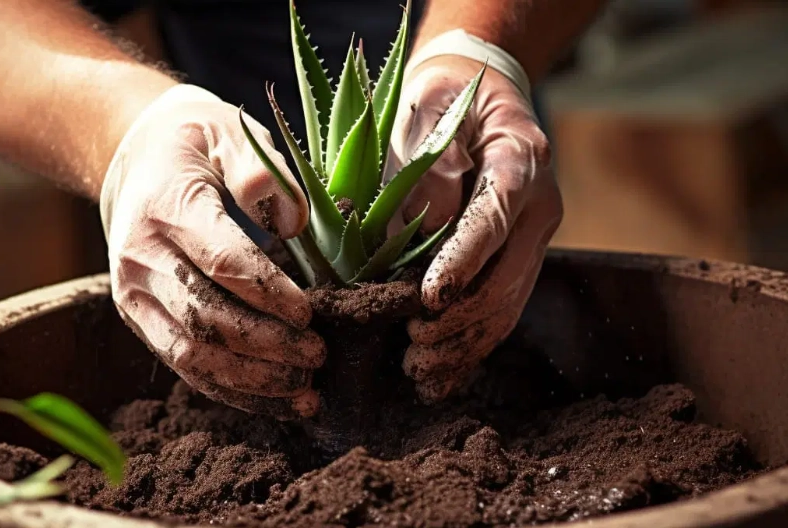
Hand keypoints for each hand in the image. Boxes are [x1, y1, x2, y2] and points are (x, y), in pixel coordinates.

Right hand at [100, 84, 325, 419]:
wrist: (133, 160)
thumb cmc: (194, 145)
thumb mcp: (227, 133)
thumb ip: (259, 170)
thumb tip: (292, 222)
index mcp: (165, 208)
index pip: (221, 261)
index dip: (269, 293)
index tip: (310, 312)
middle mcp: (140, 257)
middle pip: (207, 316)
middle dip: (268, 345)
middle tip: (318, 354)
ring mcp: (134, 294)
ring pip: (192, 353)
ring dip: (252, 379)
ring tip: (305, 389)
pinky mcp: (139, 318)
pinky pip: (184, 366)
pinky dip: (230, 390)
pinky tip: (274, 399)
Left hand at [389, 56, 562, 402]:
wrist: (477, 94)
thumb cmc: (444, 98)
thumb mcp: (427, 108)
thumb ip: (425, 164)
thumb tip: (424, 227)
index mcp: (521, 159)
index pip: (494, 218)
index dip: (464, 262)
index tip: (429, 298)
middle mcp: (539, 205)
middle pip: (507, 277)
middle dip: (458, 320)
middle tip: (413, 346)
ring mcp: (534, 237)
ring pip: (508, 304)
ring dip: (465, 343)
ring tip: (421, 370)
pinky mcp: (520, 258)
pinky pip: (503, 308)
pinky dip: (473, 343)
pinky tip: (442, 369)